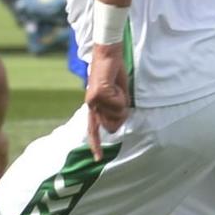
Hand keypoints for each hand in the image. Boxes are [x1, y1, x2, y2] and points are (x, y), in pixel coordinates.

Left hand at [83, 42, 129, 157]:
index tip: (97, 159)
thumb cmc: (114, 74)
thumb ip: (117, 109)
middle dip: (122, 114)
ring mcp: (93, 101)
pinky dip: (122, 95)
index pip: (93, 129)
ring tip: (116, 88)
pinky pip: (119, 103)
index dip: (96, 144)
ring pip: (118, 114)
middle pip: (113, 125)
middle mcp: (91, 106)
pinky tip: (115, 84)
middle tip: (120, 96)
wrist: (109, 55)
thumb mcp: (118, 96)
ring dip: (122, 102)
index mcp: (94, 107)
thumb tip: (118, 122)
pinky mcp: (98, 94)